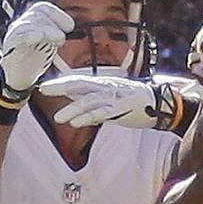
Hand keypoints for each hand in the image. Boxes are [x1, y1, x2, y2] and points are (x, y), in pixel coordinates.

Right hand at [0, 2, 74, 102]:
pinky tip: (38, 36)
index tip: (70, 27)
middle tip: (62, 38)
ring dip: (46, 30)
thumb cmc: (32, 58)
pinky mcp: (10, 46)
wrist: (17, 78)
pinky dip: (29, 35)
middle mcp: (21, 24)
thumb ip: (56, 34)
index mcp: (31, 21)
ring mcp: (14, 34)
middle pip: (37, 14)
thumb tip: (70, 25)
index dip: (58, 15)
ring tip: (58, 39)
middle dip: (53, 25)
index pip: (43, 8)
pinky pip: (17, 36)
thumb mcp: (48, 44)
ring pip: (28, 24)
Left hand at [38, 75, 182, 130]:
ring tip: (58, 118)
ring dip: (72, 109)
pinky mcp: (121, 109)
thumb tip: (73, 98)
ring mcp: (114, 97)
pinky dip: (88, 117)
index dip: (60, 83)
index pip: (78, 80)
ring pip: (89, 101)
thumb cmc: (133, 102)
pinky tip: (76, 123)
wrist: (159, 104)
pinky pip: (102, 113)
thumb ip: (92, 99)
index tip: (44, 86)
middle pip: (80, 84)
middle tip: (43, 90)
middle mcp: (106, 87)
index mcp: (103, 84)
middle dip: (60, 87)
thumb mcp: (110, 98)